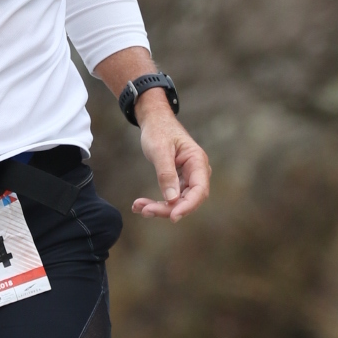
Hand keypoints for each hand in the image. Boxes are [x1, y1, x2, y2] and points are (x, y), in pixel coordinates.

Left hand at [132, 93, 210, 219]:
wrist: (155, 121)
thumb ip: (166, 174)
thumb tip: (172, 199)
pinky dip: (156, 202)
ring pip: (178, 202)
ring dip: (159, 207)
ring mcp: (188, 178)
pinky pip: (170, 197)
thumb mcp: (160, 150)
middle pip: (188, 199)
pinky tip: (139, 205)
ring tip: (138, 207)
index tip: (173, 217)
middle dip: (167, 209)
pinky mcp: (178, 181)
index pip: (199, 190)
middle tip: (144, 210)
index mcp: (197, 161)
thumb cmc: (159, 130)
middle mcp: (197, 172)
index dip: (188, 206)